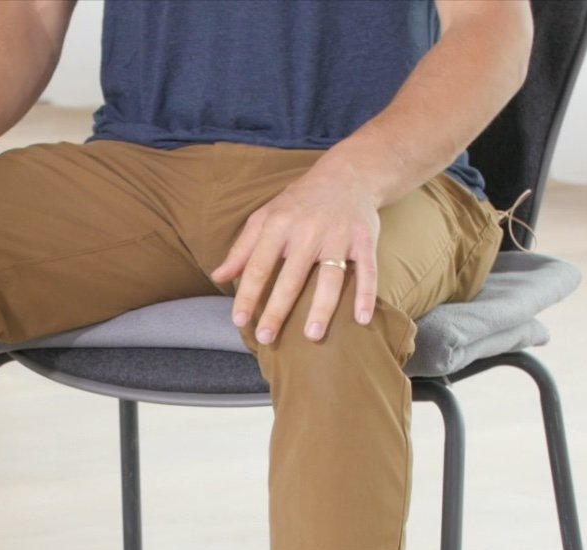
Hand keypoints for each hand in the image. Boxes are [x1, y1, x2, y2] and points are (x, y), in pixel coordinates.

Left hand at [209, 160, 380, 344]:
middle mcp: (308, 230)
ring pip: (330, 277)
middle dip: (278, 309)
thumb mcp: (266, 217)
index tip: (239, 321)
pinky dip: (367, 295)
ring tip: (312, 335)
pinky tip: (361, 319)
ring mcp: (339, 235)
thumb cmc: (299, 202)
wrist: (347, 174)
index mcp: (279, 224)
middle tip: (266, 338)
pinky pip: (368, 271)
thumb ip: (242, 249)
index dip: (248, 294)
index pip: (259, 265)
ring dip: (321, 307)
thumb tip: (218, 277)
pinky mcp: (365, 239)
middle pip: (291, 276)